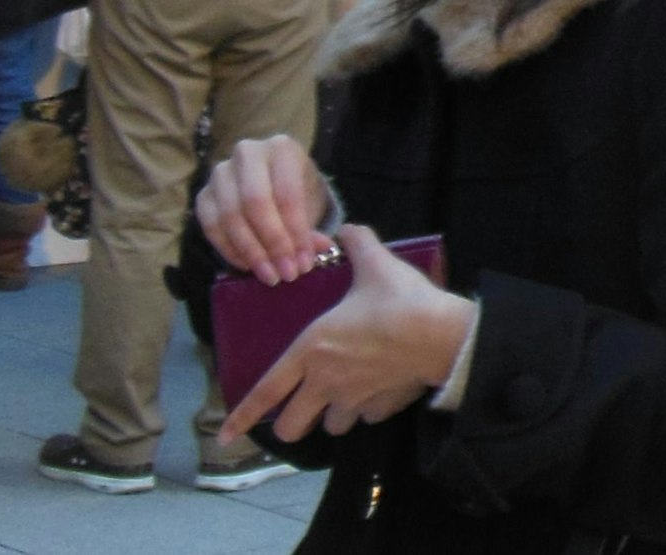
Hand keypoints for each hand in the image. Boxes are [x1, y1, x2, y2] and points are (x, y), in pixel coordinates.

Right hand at [198, 134, 335, 282]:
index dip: (295, 232)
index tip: (304, 264)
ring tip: (270, 275)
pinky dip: (230, 251)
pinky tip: (248, 266)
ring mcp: (220, 173)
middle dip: (272, 243)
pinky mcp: (203, 195)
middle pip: (255, 202)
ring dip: (251, 252)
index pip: (287, 193)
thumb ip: (312, 227)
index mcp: (281, 148)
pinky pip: (212, 227)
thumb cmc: (294, 189)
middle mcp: (247, 153)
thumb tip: (321, 248)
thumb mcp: (309, 203)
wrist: (270, 180)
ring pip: (231, 216)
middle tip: (286, 273)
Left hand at [219, 226, 474, 446]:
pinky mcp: (379, 409)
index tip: (223, 437)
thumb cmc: (399, 301)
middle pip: (291, 426)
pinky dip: (366, 408)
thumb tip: (347, 228)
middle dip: (292, 422)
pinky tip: (378, 388)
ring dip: (332, 414)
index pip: (266, 391)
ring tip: (346, 395)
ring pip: (330, 427)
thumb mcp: (376, 265)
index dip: (241, 417)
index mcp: (311, 350)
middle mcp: (324, 382)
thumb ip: (357, 244)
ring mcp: (352, 401)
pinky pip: (364, 417)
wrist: (442, 336)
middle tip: (302, 407)